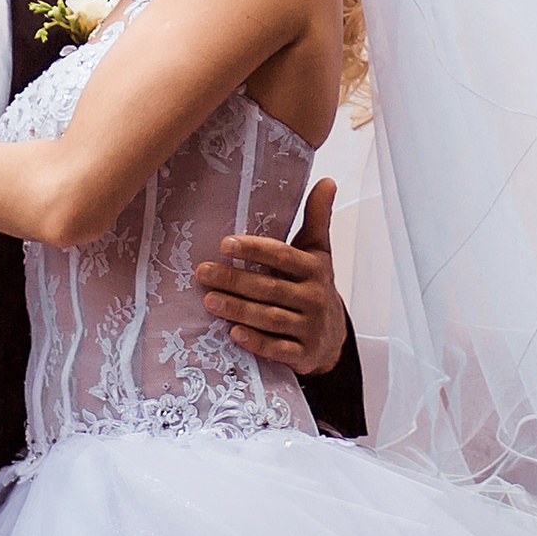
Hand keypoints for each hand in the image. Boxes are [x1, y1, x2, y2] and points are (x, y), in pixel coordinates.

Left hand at [195, 174, 348, 376]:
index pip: (283, 256)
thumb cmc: (315, 286)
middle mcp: (315, 297)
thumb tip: (327, 180)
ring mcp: (310, 328)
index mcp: (315, 268)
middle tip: (202, 272)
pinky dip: (256, 343)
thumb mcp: (318, 252)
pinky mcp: (304, 355)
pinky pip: (278, 349)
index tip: (225, 244)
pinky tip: (233, 334)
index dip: (255, 249)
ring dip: (238, 310)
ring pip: (270, 318)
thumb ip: (317, 217)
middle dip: (234, 280)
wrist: (334, 339)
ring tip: (209, 300)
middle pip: (270, 288)